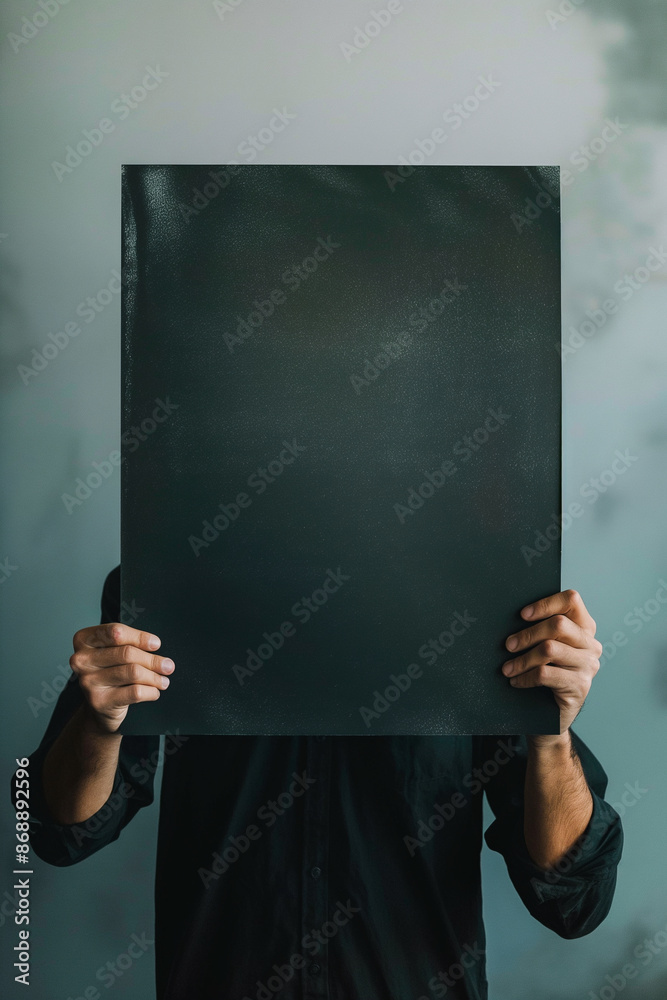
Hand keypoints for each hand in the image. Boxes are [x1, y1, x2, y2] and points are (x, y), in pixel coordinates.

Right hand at [69, 623, 174, 732]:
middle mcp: (81, 660)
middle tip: (168, 666)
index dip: (140, 637)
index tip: (156, 644)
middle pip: (127, 653)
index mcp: (84, 640)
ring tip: (164, 680)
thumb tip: (155, 645)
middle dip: (152, 660)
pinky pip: (135, 692)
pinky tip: (155, 691)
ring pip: (133, 672)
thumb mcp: (114, 652)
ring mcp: (88, 682)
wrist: (99, 707)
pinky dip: (150, 691)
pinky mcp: (99, 701)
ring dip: (154, 676)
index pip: (116, 632)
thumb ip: (129, 643)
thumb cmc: (110, 672)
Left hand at [501, 589, 601, 736]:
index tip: (522, 614)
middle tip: (508, 645)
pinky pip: (546, 674)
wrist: (553, 714)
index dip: (545, 604)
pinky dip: (525, 677)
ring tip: (507, 667)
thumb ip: (541, 629)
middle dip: (527, 634)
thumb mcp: (545, 647)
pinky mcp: (580, 686)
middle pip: (558, 625)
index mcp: (584, 627)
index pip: (571, 600)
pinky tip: (516, 681)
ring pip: (549, 649)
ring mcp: (588, 666)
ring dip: (522, 659)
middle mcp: (590, 644)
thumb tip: (512, 616)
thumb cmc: (546, 673)